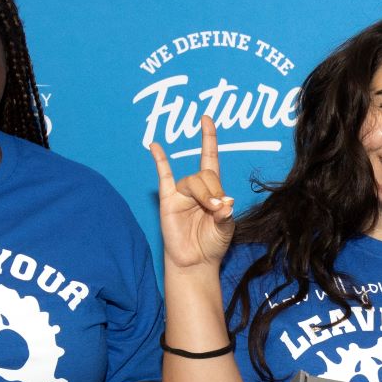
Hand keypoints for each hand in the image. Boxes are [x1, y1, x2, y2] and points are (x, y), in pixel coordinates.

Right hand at [152, 115, 235, 270]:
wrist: (195, 261)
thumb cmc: (212, 244)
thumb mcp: (226, 229)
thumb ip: (226, 215)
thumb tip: (226, 202)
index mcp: (213, 190)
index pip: (210, 159)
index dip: (209, 139)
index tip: (206, 119)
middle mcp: (196, 188)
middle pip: (205, 175)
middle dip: (214, 190)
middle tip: (217, 209)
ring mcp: (181, 193)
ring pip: (192, 180)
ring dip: (203, 193)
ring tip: (209, 210)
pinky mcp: (168, 200)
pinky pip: (163, 176)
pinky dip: (160, 160)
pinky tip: (155, 146)